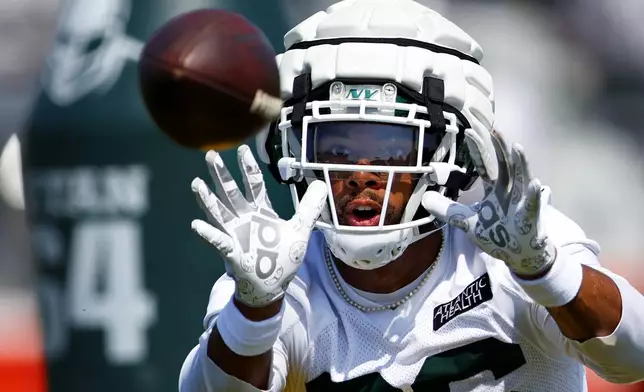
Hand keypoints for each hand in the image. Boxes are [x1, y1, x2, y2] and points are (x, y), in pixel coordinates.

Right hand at [191, 145, 327, 306]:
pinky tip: (197, 224)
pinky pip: (218, 241)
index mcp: (260, 211)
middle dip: (222, 175)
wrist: (272, 285)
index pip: (253, 184)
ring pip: (220, 212)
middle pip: (231, 192)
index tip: (242, 149)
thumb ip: (309, 207)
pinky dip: (208, 233)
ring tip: (197, 184)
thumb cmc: (282, 257)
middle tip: (211, 155)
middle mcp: (245, 218)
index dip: (248, 167)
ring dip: (208, 199)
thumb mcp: (300, 230)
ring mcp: (236, 234)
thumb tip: (320, 183)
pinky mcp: (232, 251)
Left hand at [422, 131, 555, 276]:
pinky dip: (534, 195)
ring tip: (516, 146)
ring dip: (520, 163)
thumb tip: (424, 200)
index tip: (468, 130)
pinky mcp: (529, 218)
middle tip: (492, 128)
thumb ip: (447, 210)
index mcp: (496, 189)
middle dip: (499, 146)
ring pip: (522, 179)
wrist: (517, 254)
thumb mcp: (466, 222)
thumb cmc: (497, 234)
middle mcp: (510, 190)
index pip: (485, 164)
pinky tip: (534, 183)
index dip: (477, 149)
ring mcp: (522, 202)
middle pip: (505, 164)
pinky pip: (532, 205)